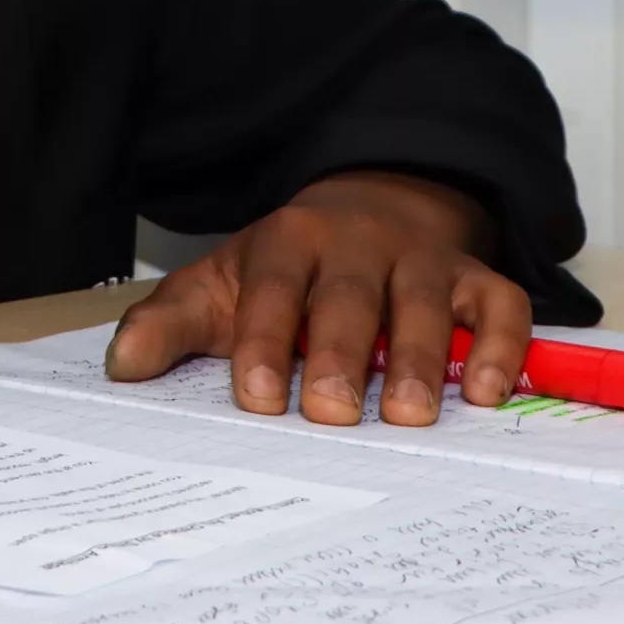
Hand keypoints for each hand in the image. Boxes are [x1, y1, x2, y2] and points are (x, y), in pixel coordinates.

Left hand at [103, 171, 530, 425]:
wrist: (369, 207)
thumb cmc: (286, 270)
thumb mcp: (222, 285)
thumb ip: (171, 325)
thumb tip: (121, 369)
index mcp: (287, 243)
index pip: (273, 290)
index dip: (263, 341)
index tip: (254, 399)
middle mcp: (358, 244)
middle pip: (350, 298)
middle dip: (340, 354)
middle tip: (330, 413)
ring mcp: (422, 258)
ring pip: (426, 303)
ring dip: (422, 358)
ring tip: (410, 415)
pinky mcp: (476, 275)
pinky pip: (500, 304)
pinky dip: (502, 344)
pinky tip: (489, 393)